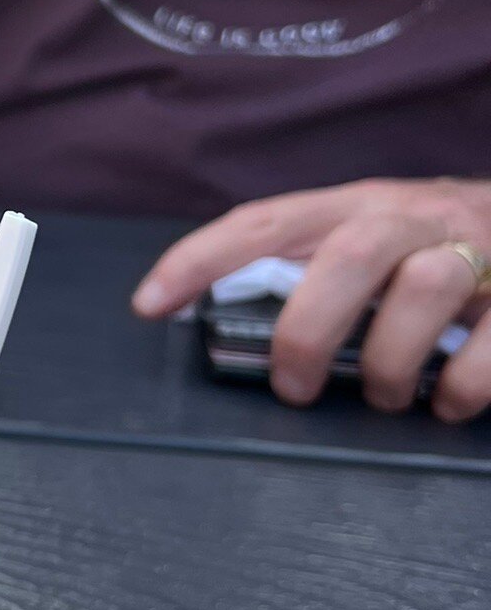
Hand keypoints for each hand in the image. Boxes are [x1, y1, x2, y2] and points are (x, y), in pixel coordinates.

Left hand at [133, 178, 490, 421]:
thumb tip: (216, 316)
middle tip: (294, 387)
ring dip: (389, 362)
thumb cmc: (441, 242)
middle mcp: (413, 218)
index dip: (201, 258)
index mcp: (359, 204)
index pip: (265, 222)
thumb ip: (311, 268)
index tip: (150, 303)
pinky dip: (463, 386)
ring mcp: (475, 249)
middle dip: (307, 330)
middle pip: (346, 255)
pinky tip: (446, 404)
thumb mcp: (374, 237)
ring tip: (384, 397)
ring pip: (421, 290)